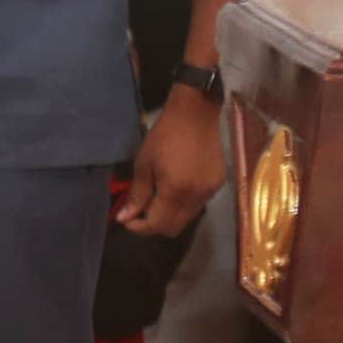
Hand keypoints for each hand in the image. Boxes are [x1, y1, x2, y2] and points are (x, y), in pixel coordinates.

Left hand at [120, 88, 226, 234]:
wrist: (196, 114)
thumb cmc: (165, 135)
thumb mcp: (144, 163)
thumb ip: (137, 194)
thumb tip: (124, 218)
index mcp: (176, 191)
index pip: (158, 225)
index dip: (140, 228)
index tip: (127, 220)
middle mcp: (196, 196)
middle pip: (174, 228)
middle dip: (154, 226)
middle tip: (139, 214)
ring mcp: (210, 191)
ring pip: (187, 218)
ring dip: (169, 216)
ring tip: (155, 200)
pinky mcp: (218, 184)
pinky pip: (198, 205)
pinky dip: (183, 206)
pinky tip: (173, 190)